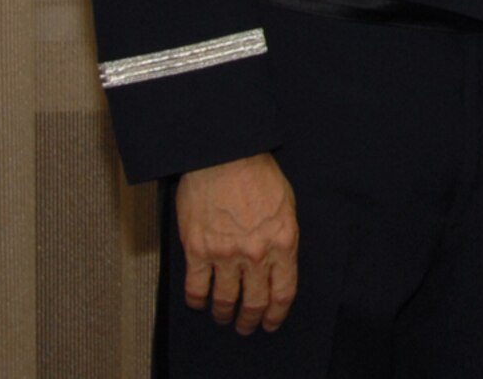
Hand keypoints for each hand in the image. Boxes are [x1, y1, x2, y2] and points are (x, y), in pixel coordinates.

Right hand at [174, 153, 298, 334]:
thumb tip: (279, 260)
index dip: (277, 313)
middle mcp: (256, 253)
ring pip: (225, 300)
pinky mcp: (198, 250)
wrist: (226, 156)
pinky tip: (199, 303)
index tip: (271, 321)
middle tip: (247, 326)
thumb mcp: (286, 204)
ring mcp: (226, 254)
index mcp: (284, 241)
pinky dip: (197, 300)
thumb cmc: (258, 173)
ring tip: (223, 317)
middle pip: (255, 302)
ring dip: (224, 314)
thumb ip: (283, 235)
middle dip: (251, 320)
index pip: (284, 291)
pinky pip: (196, 288)